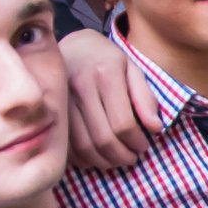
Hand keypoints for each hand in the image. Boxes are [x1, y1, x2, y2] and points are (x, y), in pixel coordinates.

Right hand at [61, 30, 159, 169]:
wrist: (71, 45)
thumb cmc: (107, 59)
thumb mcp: (132, 69)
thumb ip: (145, 98)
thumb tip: (155, 128)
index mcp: (105, 74)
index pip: (123, 123)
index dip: (137, 141)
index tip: (144, 145)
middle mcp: (79, 88)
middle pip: (103, 138)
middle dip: (122, 155)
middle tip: (133, 158)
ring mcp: (61, 101)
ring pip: (84, 145)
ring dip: (104, 161)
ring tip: (118, 160)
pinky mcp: (51, 112)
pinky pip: (66, 145)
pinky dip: (83, 159)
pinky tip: (96, 158)